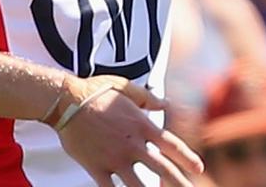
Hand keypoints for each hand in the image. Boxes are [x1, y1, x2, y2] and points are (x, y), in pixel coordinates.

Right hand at [54, 74, 202, 186]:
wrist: (66, 101)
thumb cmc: (96, 91)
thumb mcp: (128, 89)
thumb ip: (149, 99)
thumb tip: (166, 103)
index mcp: (142, 125)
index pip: (172, 145)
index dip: (188, 158)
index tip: (199, 169)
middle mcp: (132, 144)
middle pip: (162, 168)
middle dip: (178, 182)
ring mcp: (114, 158)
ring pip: (138, 184)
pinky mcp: (95, 167)